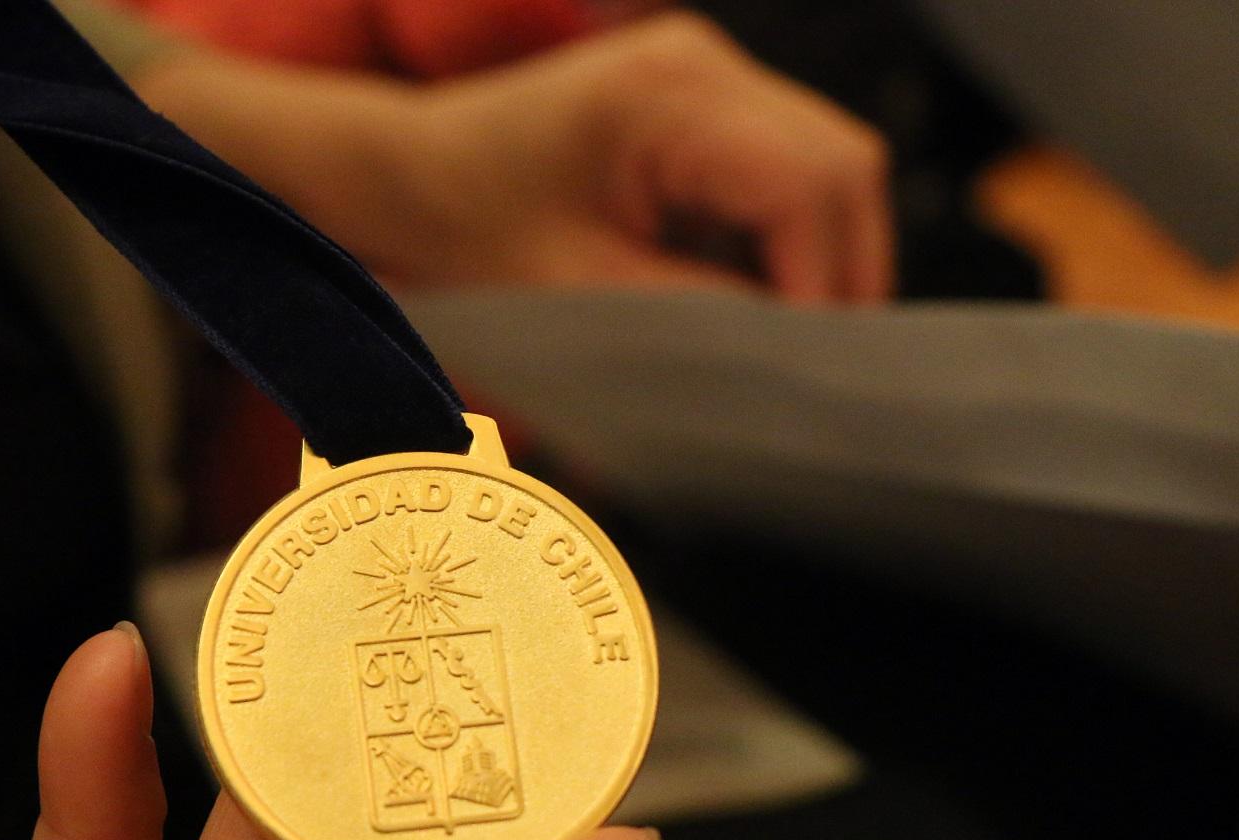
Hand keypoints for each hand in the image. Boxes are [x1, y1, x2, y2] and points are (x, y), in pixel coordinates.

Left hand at [142, 11, 891, 298]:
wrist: (395, 180)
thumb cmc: (459, 227)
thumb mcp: (578, 294)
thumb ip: (695, 319)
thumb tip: (790, 361)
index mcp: (670, 94)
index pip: (815, 182)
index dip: (828, 284)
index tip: (806, 372)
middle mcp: (703, 66)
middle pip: (843, 169)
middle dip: (836, 276)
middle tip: (805, 374)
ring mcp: (706, 80)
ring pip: (825, 175)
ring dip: (810, 265)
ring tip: (767, 345)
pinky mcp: (698, 112)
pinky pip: (778, 180)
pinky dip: (774, 249)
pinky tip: (733, 304)